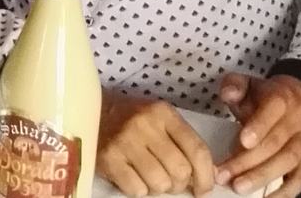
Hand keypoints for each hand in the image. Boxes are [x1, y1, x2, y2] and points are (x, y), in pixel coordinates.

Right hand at [97, 92, 214, 196]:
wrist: (91, 110)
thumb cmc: (132, 118)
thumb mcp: (160, 119)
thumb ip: (184, 142)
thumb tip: (209, 175)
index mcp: (163, 113)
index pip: (197, 150)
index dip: (206, 176)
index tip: (203, 189)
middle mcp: (145, 124)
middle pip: (180, 171)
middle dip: (179, 184)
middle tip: (170, 180)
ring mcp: (125, 141)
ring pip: (160, 183)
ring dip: (158, 187)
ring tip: (149, 175)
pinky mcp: (108, 158)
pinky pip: (137, 190)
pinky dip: (138, 189)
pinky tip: (132, 175)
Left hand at [216, 73, 300, 197]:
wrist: (298, 99)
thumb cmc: (264, 95)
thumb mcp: (247, 82)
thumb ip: (235, 85)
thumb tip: (229, 93)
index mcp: (281, 99)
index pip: (272, 112)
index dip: (258, 126)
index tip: (242, 141)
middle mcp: (297, 123)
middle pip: (276, 143)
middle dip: (249, 161)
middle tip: (226, 175)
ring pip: (287, 162)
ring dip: (262, 177)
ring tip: (239, 187)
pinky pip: (300, 179)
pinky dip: (285, 192)